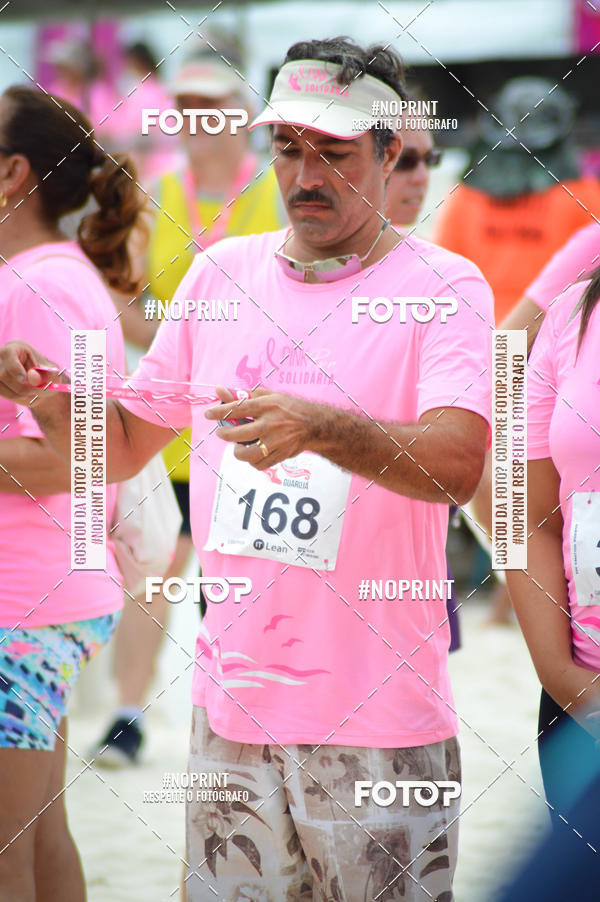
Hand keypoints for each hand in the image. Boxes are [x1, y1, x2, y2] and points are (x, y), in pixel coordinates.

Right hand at [0, 341, 61, 406]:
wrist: (39, 381)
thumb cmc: (45, 374)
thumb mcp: (51, 372)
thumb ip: (47, 374)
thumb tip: (33, 377)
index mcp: (16, 348)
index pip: (8, 354)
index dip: (15, 368)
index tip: (24, 379)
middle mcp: (1, 357)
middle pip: (2, 374)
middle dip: (19, 387)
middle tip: (34, 391)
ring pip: (0, 385)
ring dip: (17, 394)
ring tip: (31, 393)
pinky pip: (1, 392)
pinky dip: (14, 397)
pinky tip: (24, 396)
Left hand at [205, 386, 321, 469]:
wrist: (313, 425)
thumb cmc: (288, 408)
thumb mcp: (269, 395)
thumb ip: (244, 395)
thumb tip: (219, 390)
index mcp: (267, 406)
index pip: (238, 408)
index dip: (220, 411)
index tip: (208, 414)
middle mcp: (271, 424)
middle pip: (239, 434)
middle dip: (225, 434)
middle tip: (221, 432)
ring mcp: (276, 441)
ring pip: (248, 454)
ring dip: (238, 452)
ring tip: (238, 447)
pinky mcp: (280, 455)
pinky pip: (259, 464)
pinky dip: (252, 460)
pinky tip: (252, 453)